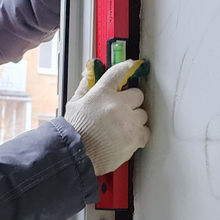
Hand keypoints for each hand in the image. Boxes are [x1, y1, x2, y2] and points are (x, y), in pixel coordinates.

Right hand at [63, 59, 149, 175]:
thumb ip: (84, 89)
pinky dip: (139, 134)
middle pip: (138, 95)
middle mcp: (118, 104)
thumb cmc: (74, 131)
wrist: (77, 154)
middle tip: (122, 109)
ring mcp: (129, 121)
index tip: (131, 65)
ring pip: (143, 114)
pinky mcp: (135, 137)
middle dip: (131, 101)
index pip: (118, 73)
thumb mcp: (74, 104)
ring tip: (122, 127)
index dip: (125, 67)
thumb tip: (88, 77)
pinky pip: (145, 131)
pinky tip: (127, 136)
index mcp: (102, 93)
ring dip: (135, 119)